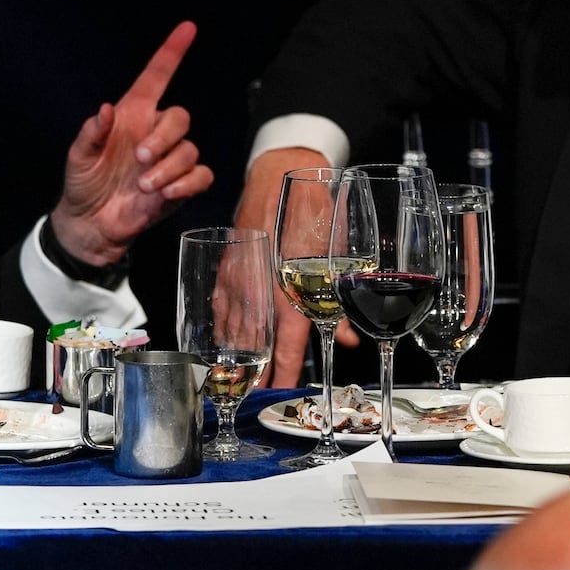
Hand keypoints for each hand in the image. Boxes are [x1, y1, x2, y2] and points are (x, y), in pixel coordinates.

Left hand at [50, 21, 214, 266]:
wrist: (91, 225)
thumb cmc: (83, 185)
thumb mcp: (78, 158)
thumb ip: (91, 133)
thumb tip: (105, 109)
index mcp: (132, 116)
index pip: (157, 77)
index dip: (171, 52)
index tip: (188, 28)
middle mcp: (154, 133)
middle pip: (180, 117)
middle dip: (164, 137)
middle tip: (140, 159)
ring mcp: (169, 160)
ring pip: (190, 149)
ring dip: (169, 168)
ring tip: (145, 186)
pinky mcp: (181, 186)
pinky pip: (201, 175)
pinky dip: (187, 183)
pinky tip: (165, 193)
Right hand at [234, 146, 362, 386]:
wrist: (278, 170)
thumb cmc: (311, 207)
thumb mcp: (335, 252)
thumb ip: (338, 302)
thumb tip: (349, 339)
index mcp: (288, 285)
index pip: (289, 342)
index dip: (286, 372)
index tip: (283, 394)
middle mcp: (258, 287)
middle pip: (257, 343)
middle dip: (258, 374)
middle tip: (258, 399)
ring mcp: (237, 278)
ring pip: (235, 328)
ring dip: (239, 356)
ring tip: (239, 383)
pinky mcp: (226, 267)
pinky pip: (219, 306)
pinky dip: (223, 328)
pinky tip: (225, 341)